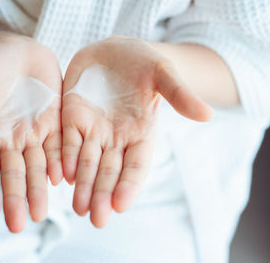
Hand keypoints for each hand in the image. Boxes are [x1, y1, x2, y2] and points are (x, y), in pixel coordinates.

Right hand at [0, 35, 62, 232]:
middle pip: (14, 173)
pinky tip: (61, 178)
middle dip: (17, 197)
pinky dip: (60, 161)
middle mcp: (11, 138)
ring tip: (41, 211)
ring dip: (40, 188)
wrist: (17, 48)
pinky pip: (59, 144)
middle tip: (21, 223)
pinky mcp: (55, 121)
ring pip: (38, 165)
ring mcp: (35, 131)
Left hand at [62, 36, 212, 227]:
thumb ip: (180, 94)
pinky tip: (62, 176)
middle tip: (96, 218)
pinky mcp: (73, 117)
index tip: (121, 205)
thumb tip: (208, 115)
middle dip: (103, 194)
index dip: (129, 185)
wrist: (116, 52)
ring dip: (82, 185)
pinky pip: (68, 141)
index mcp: (141, 133)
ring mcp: (93, 129)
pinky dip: (64, 158)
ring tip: (78, 207)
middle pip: (109, 171)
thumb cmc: (145, 63)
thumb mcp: (164, 74)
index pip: (136, 165)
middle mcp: (116, 138)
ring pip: (87, 162)